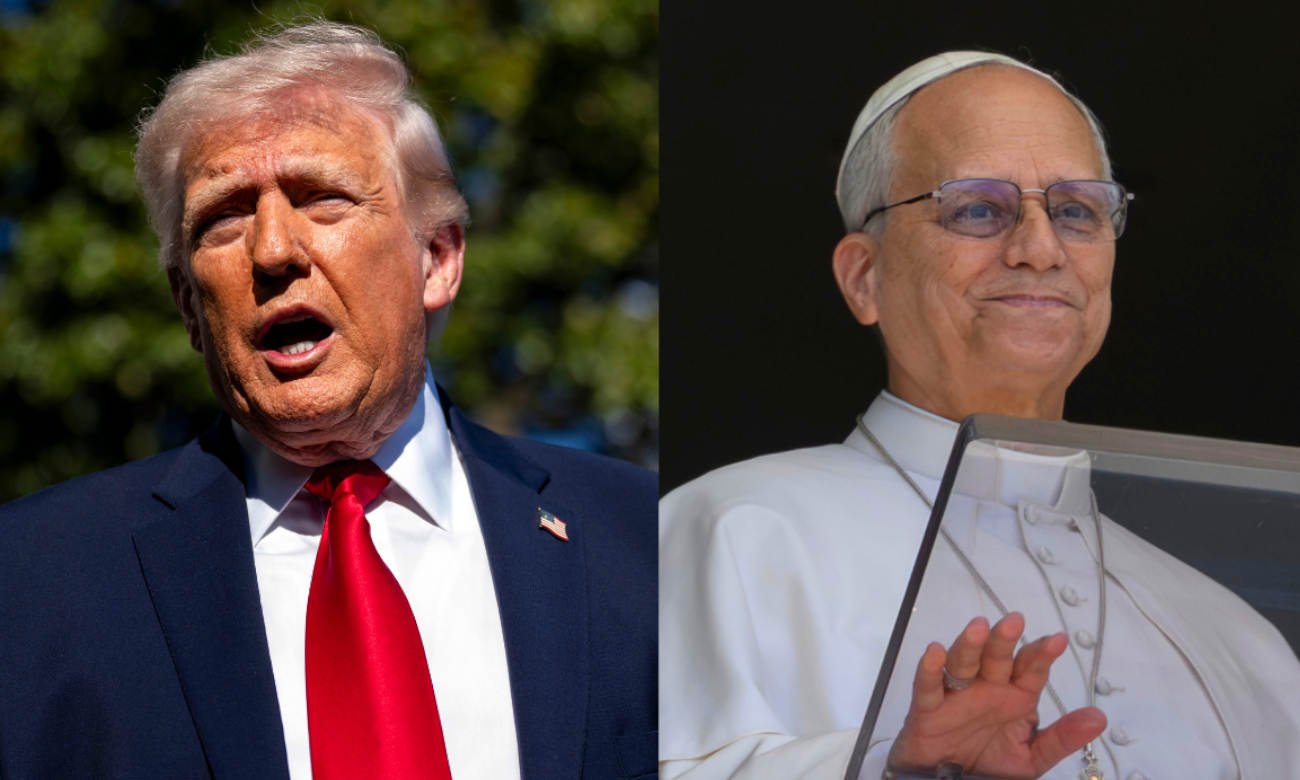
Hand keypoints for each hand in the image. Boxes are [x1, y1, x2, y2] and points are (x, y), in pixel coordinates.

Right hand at [885, 612, 1105, 779]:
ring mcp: (956, 695)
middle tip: (1015, 621)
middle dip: (1004, 640)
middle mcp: (986, 688)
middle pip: (995, 658)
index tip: (1057, 640)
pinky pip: (927, 686)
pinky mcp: (927, 708)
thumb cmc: (990, 766)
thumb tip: (1099, 718)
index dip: (1041, 654)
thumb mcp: (1031, 756)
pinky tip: (936, 651)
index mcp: (1014, 696)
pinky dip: (929, 668)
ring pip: (962, 663)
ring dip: (969, 645)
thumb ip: (1061, 738)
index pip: (1030, 669)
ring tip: (978, 628)